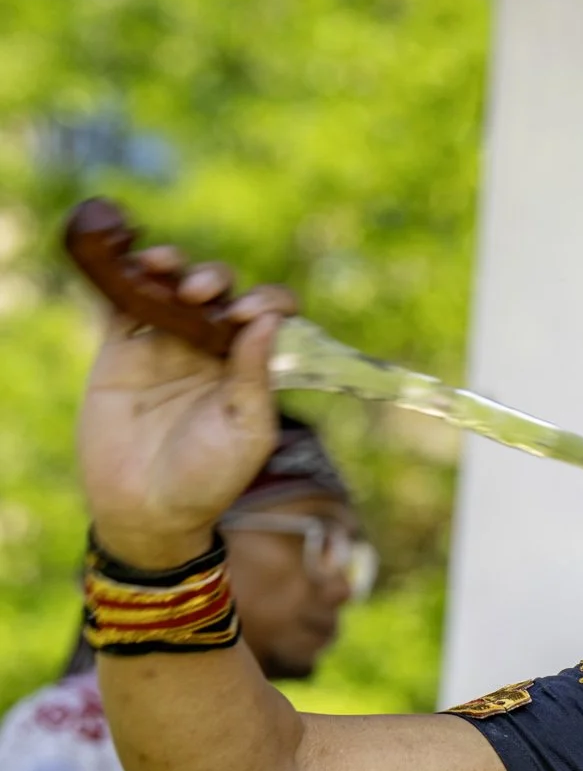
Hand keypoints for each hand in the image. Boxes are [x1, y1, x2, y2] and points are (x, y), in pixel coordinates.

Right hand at [76, 249, 293, 567]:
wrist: (145, 507)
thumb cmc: (208, 478)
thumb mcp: (247, 431)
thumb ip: (256, 377)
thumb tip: (271, 320)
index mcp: (252, 366)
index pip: (269, 316)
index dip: (265, 302)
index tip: (248, 313)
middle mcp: (212, 349)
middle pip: (220, 293)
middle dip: (215, 280)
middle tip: (201, 294)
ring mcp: (166, 345)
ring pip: (173, 287)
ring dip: (174, 267)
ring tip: (164, 266)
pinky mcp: (122, 348)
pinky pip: (124, 302)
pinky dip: (127, 276)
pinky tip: (133, 263)